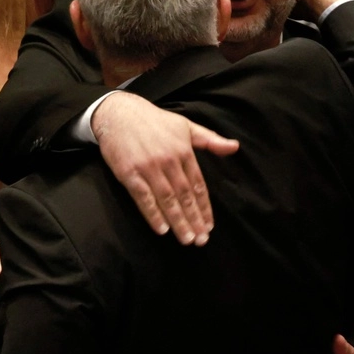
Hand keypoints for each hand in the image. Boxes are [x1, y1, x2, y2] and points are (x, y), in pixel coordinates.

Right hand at [91, 92, 238, 244]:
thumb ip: (210, 139)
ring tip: (187, 239)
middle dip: (194, 220)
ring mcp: (148, 168)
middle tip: (201, 240)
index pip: (198, 186)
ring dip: (178, 222)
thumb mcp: (186, 126)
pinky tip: (162, 229)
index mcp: (184, 151)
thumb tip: (234, 147)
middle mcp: (168, 161)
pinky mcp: (129, 173)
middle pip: (184, 196)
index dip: (204, 208)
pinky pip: (143, 198)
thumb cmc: (154, 120)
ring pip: (167, 200)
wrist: (118, 113)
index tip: (209, 226)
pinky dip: (153, 214)